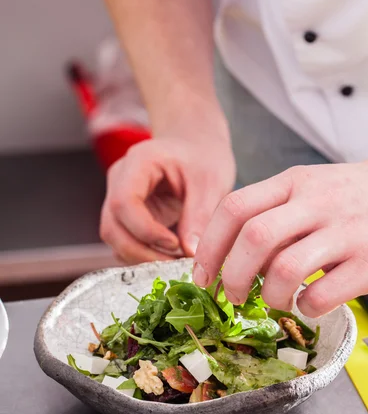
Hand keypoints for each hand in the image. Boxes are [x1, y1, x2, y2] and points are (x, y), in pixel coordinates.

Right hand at [100, 134, 234, 263]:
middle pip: (112, 226)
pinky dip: (144, 255)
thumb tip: (191, 253)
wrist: (196, 148)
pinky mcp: (126, 217)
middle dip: (142, 252)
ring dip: (142, 257)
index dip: (145, 231)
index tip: (175, 244)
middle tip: (176, 265)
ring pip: (115, 239)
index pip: (124, 203)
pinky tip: (171, 257)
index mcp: (138, 162)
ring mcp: (119, 198)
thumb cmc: (203, 157)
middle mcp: (120, 180)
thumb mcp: (210, 181)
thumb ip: (199, 215)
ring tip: (176, 262)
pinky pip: (125, 242)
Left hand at [193, 151, 367, 316]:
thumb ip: (269, 213)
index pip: (235, 207)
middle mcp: (318, 202)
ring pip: (286, 270)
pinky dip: (304, 308)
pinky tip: (308, 303)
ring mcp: (348, 232)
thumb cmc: (346, 196)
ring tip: (275, 299)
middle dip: (232, 276)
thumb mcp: (305, 188)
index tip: (203, 274)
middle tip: (232, 295)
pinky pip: (322, 296)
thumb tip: (222, 257)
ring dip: (269, 296)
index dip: (210, 246)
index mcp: (293, 181)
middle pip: (255, 239)